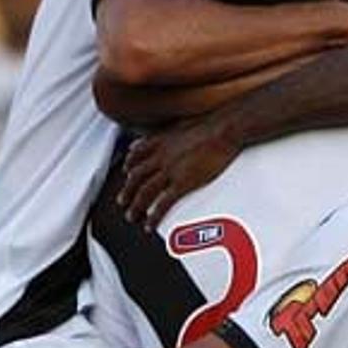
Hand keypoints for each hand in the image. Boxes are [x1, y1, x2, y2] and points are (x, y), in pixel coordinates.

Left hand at [118, 117, 240, 228]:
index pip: (136, 155)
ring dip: (135, 206)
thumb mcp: (183, 123)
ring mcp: (170, 171)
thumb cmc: (211, 124)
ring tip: (132, 216)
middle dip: (127, 191)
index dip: (129, 166)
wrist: (224, 129)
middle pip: (136, 177)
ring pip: (144, 192)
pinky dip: (153, 216)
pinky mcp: (182, 183)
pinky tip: (150, 224)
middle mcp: (160, 156)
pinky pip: (163, 204)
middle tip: (123, 201)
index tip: (127, 173)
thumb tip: (167, 133)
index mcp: (161, 141)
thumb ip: (171, 131)